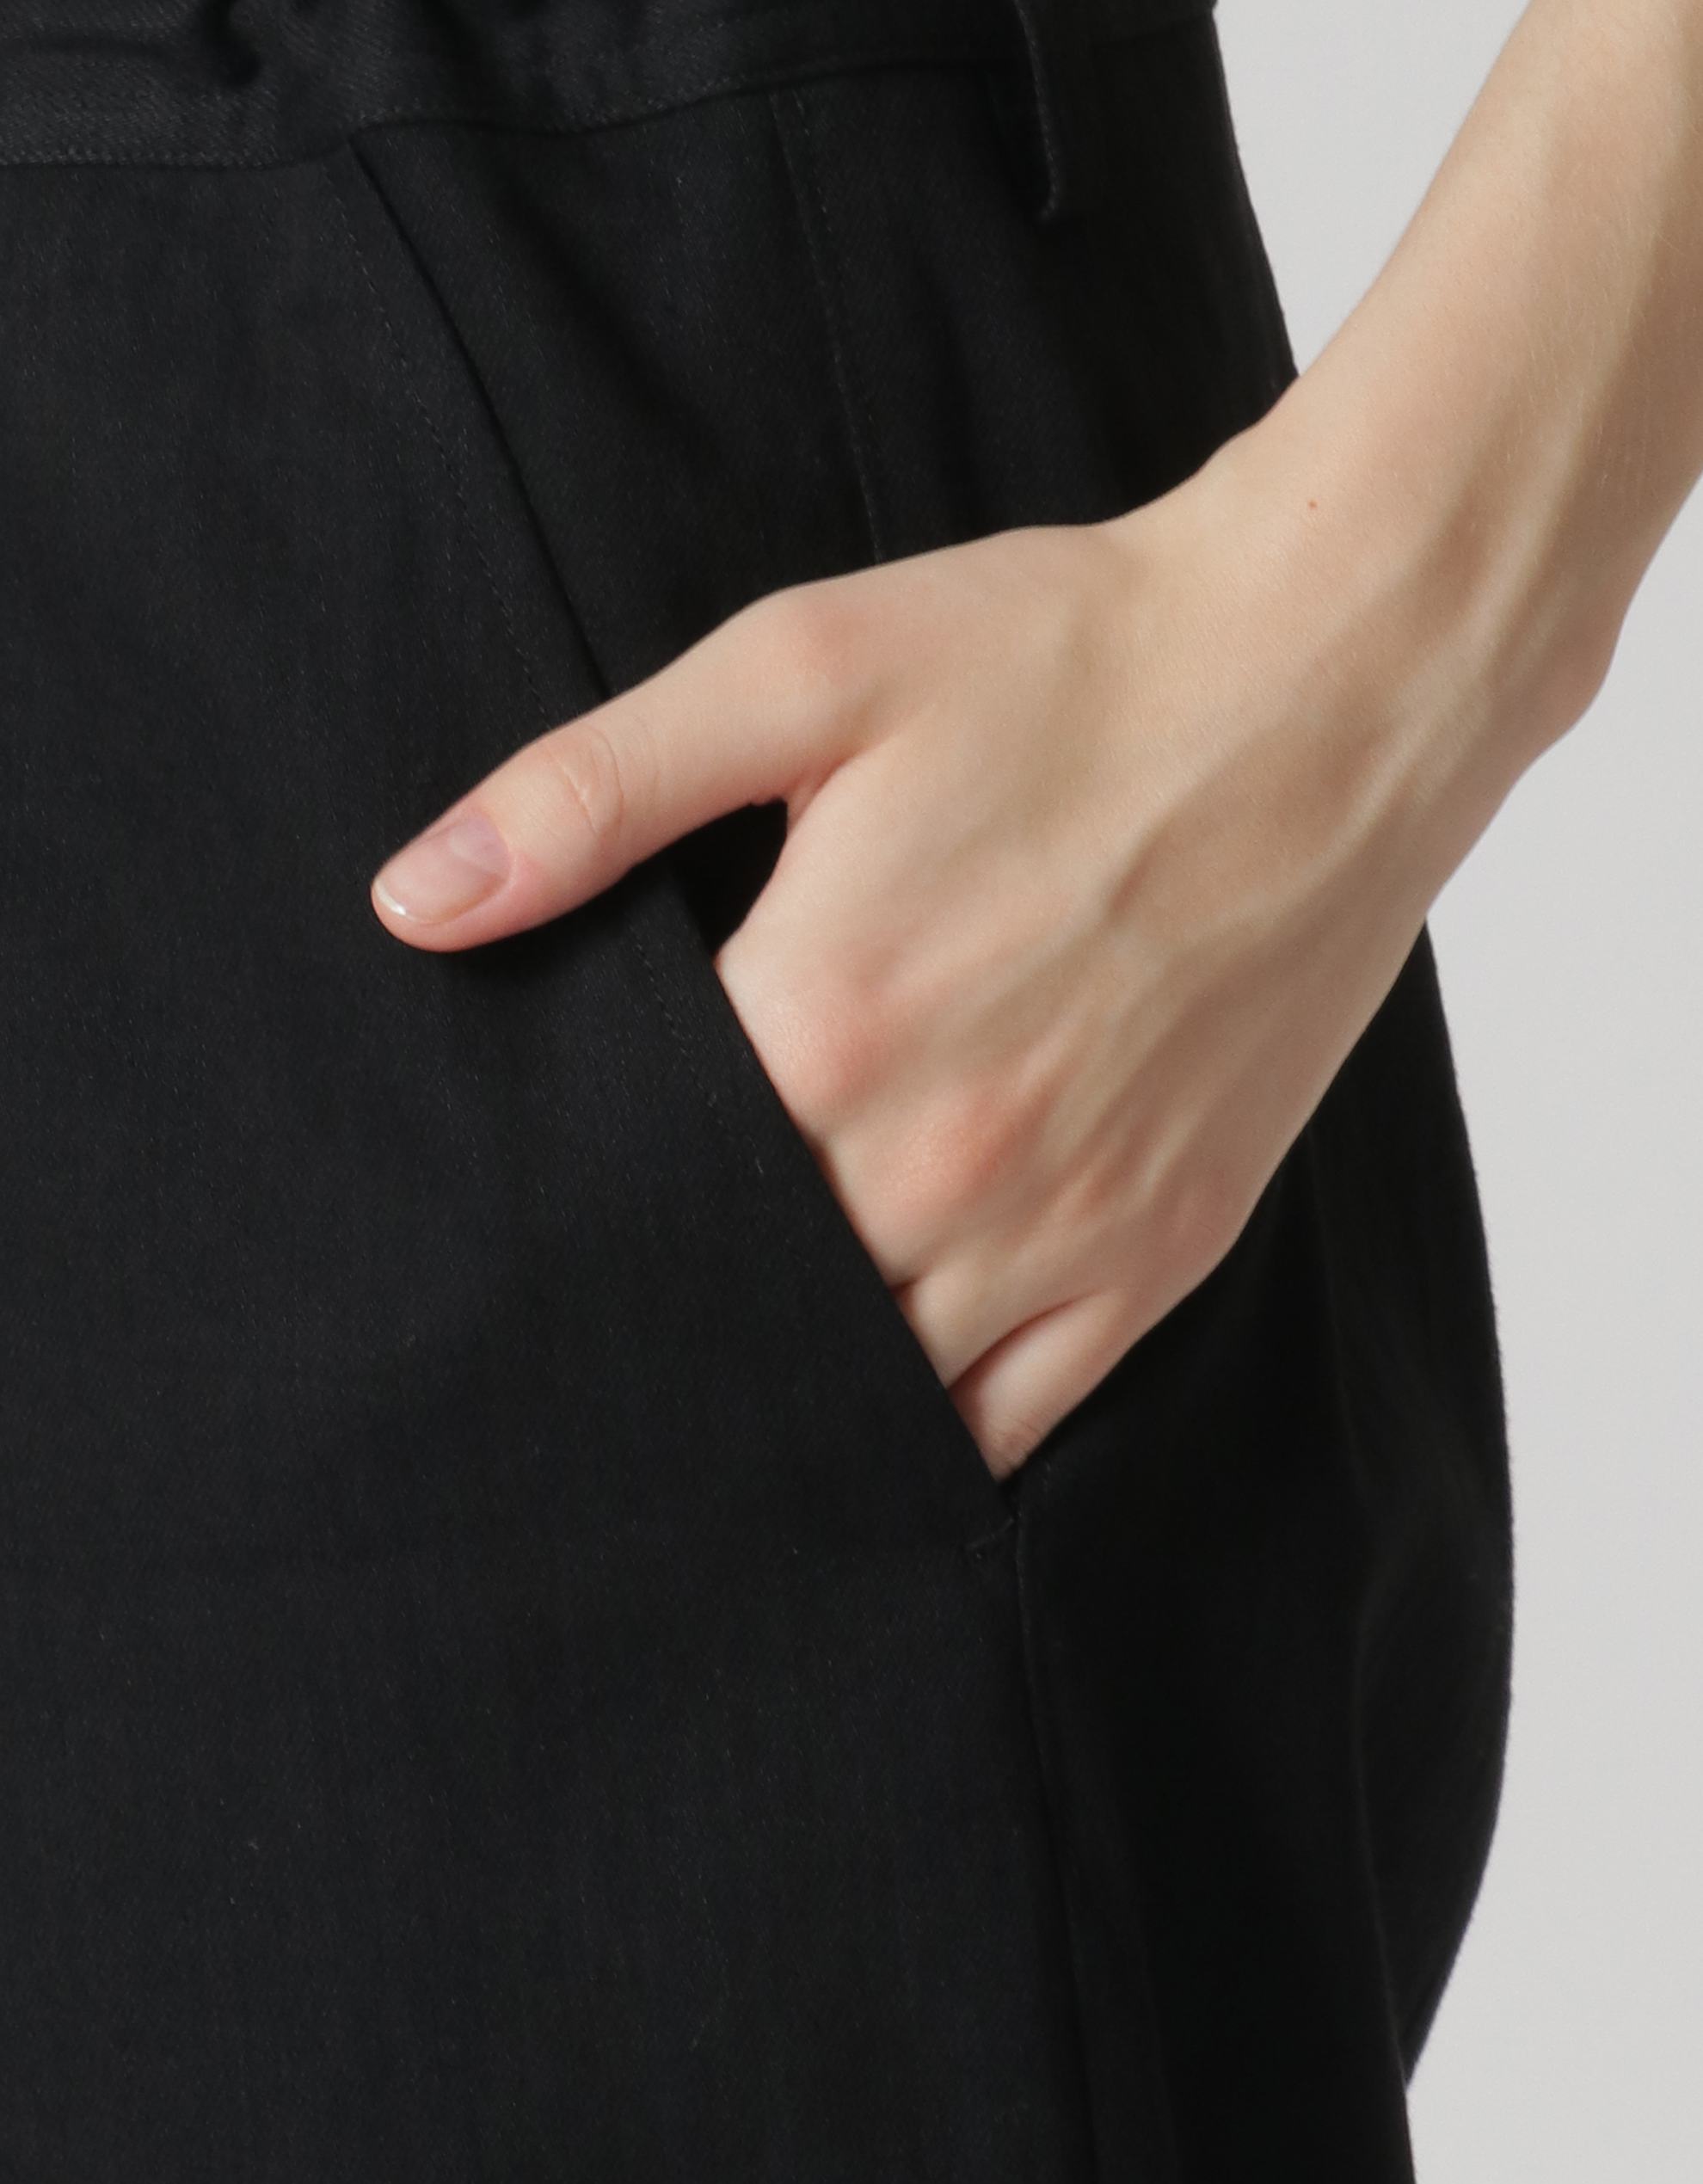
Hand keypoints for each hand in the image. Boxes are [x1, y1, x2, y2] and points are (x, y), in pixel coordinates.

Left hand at [369, 439, 1495, 1474]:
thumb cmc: (1070, 662)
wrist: (1330, 684)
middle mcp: (940, 1162)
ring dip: (791, 1388)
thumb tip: (415, 901)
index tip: (531, 1236)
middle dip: (671, 1314)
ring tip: (724, 1375)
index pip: (636, 1195)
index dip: (573, 1217)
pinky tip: (874, 1417)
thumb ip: (595, 793)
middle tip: (611, 1322)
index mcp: (825, 1023)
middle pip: (743, 1311)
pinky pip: (1019, 1418)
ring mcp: (1064, 1224)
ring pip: (872, 1390)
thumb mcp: (806, 672)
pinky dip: (935, 1436)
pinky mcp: (1165, 1247)